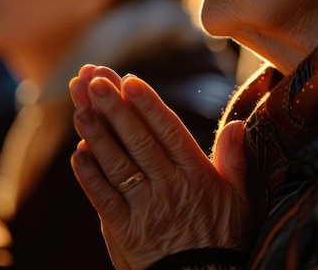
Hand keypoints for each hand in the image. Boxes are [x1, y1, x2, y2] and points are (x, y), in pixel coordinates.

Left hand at [69, 65, 249, 269]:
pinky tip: (78, 153)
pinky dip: (90, 176)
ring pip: (118, 166)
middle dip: (115, 109)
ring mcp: (146, 209)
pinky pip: (105, 200)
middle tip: (94, 81)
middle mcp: (170, 187)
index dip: (148, 105)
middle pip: (138, 141)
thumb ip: (234, 159)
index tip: (130, 80)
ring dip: (98, 136)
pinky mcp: (126, 231)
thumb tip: (237, 124)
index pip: (169, 132)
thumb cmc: (223, 238)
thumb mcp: (239, 198)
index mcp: (196, 175)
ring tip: (80, 108)